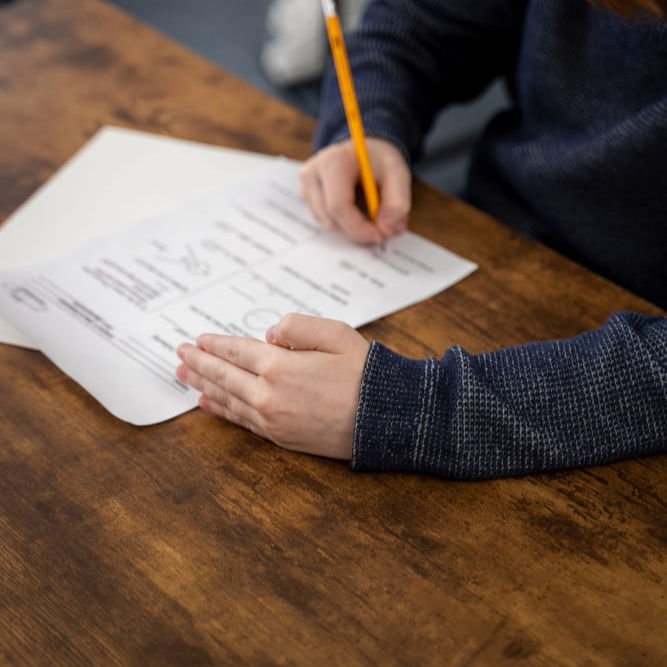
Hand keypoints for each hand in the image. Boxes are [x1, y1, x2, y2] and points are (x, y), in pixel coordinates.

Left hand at [175, 313, 369, 459]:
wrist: (386, 419)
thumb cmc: (365, 373)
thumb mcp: (336, 333)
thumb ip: (298, 326)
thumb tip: (269, 334)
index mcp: (280, 365)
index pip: (237, 351)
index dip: (215, 345)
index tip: (197, 340)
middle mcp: (268, 395)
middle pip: (224, 376)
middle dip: (199, 364)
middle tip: (179, 355)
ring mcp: (272, 420)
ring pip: (227, 400)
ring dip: (203, 386)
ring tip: (183, 376)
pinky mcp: (280, 437)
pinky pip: (242, 422)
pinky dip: (221, 411)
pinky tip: (207, 405)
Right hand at [299, 137, 411, 243]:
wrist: (364, 153)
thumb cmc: (379, 161)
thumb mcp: (398, 175)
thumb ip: (398, 202)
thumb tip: (386, 229)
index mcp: (333, 162)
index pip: (338, 206)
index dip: (359, 227)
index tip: (378, 235)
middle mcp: (312, 173)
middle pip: (331, 219)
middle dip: (358, 231)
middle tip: (381, 230)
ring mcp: (306, 186)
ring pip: (328, 224)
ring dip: (351, 228)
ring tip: (371, 215)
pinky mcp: (306, 196)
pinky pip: (325, 221)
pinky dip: (344, 224)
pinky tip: (357, 211)